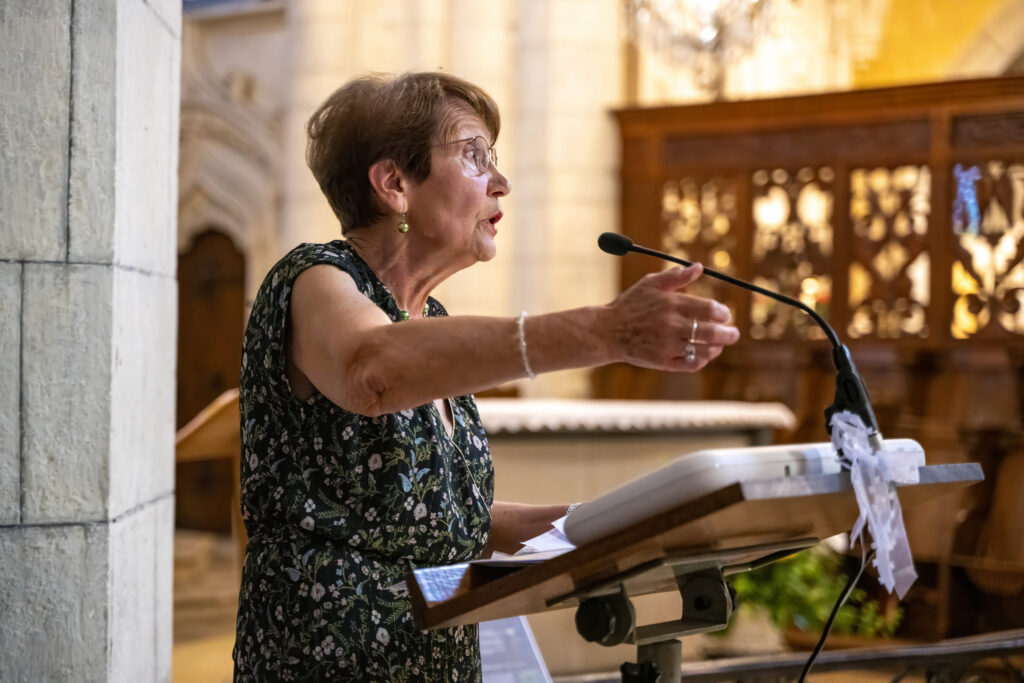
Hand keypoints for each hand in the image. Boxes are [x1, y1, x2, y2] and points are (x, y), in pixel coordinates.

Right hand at [601, 264, 739, 371]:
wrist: (607, 331)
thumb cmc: (631, 305)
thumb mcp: (651, 284)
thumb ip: (677, 276)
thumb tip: (699, 267)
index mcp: (672, 304)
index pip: (710, 309)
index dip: (723, 313)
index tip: (725, 315)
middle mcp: (671, 325)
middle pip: (712, 332)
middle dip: (729, 334)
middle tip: (734, 333)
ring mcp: (667, 346)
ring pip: (704, 351)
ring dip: (717, 348)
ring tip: (719, 345)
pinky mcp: (662, 362)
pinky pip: (691, 365)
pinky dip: (701, 361)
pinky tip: (703, 355)